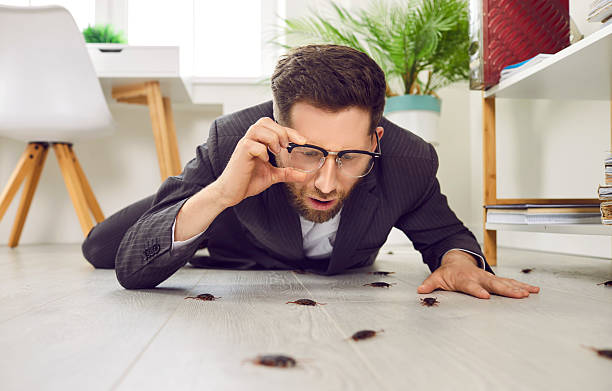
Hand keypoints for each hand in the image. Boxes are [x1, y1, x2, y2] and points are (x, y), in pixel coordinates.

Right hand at [213, 117, 307, 206]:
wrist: (231, 193)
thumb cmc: (248, 181)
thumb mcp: (272, 175)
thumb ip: (287, 173)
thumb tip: (304, 175)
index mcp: (258, 141)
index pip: (275, 127)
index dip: (290, 131)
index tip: (303, 141)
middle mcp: (250, 140)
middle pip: (265, 122)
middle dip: (280, 131)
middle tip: (286, 147)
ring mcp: (244, 145)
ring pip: (258, 128)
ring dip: (272, 138)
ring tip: (276, 151)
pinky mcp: (240, 154)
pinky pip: (251, 144)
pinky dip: (262, 150)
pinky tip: (264, 160)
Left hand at [417, 250, 539, 298]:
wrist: (457, 260)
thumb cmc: (449, 272)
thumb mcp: (437, 277)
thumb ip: (430, 284)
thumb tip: (420, 290)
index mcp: (464, 278)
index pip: (471, 286)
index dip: (477, 291)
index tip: (485, 297)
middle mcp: (479, 277)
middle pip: (493, 284)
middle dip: (506, 290)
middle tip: (518, 296)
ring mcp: (489, 278)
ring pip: (505, 282)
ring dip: (517, 288)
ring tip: (529, 293)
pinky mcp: (496, 280)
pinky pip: (510, 282)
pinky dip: (522, 286)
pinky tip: (533, 290)